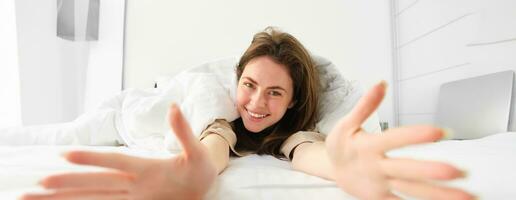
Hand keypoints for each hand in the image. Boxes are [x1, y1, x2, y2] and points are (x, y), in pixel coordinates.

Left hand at [21, 104, 216, 199]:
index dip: (91, 158)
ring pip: (96, 199)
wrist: (205, 195)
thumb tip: (173, 106)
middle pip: (97, 185)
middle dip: (67, 186)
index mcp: (150, 171)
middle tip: (39, 186)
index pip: (116, 162)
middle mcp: (137, 188)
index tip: (65, 155)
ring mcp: (134, 199)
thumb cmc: (200, 172)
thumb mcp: (198, 151)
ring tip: (40, 199)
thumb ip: (184, 130)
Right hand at [325, 81, 474, 199]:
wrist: (330, 170)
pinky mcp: (380, 198)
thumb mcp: (347, 123)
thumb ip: (366, 105)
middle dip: (433, 172)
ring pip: (413, 191)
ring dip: (439, 195)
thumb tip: (381, 84)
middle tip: (459, 171)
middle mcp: (376, 167)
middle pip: (408, 170)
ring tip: (466, 196)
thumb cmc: (342, 145)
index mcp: (368, 146)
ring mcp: (380, 185)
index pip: (395, 139)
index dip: (416, 135)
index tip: (440, 131)